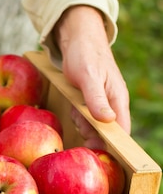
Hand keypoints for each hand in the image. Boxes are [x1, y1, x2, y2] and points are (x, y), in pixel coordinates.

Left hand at [54, 5, 130, 148]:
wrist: (78, 40)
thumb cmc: (85, 55)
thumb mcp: (89, 78)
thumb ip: (96, 99)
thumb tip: (107, 121)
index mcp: (118, 101)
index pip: (121, 132)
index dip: (110, 146)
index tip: (94, 153)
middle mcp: (112, 105)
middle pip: (105, 134)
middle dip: (90, 133)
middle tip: (78, 119)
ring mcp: (101, 104)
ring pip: (93, 127)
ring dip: (82, 124)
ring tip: (75, 108)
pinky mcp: (90, 102)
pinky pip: (85, 118)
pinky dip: (77, 116)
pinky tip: (73, 106)